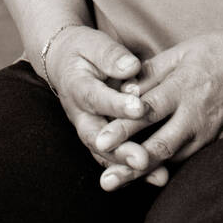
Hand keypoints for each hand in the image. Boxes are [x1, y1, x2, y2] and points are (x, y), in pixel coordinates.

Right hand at [45, 26, 169, 187]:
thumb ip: (111, 55)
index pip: (97, 98)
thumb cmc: (83, 50)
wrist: (64, 63)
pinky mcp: (100, 139)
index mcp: (77, 87)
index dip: (117, 105)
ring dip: (129, 167)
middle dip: (121, 150)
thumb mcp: (93, 44)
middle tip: (143, 159)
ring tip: (157, 175)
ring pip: (105, 154)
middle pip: (97, 137)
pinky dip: (133, 171)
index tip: (139, 108)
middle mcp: (80, 114)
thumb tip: (131, 67)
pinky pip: (114, 158)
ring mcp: (89, 129)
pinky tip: (158, 177)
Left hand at [90, 25, 222, 190]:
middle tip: (105, 181)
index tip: (99, 140)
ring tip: (117, 183)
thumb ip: (152, 71)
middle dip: (129, 164)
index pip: (147, 111)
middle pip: (158, 145)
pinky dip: (165, 169)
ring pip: (171, 159)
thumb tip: (122, 89)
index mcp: (183, 87)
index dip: (122, 127)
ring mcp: (208, 132)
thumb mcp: (184, 51)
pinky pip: (187, 158)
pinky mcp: (217, 141)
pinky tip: (146, 178)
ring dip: (143, 173)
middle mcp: (195, 114)